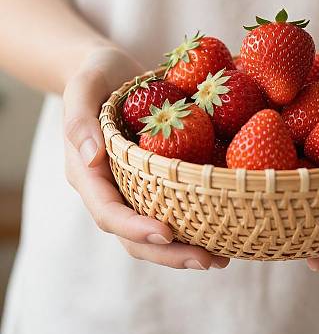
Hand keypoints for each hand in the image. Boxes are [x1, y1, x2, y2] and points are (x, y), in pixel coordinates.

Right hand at [63, 45, 228, 269]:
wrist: (109, 72)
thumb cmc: (95, 75)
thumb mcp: (83, 87)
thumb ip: (81, 121)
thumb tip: (91, 159)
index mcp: (88, 174)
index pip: (108, 211)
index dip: (134, 227)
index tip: (167, 233)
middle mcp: (111, 188)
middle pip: (134, 234)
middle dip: (169, 253)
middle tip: (209, 260)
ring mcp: (132, 187)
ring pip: (154, 229)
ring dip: (185, 248)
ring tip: (222, 258)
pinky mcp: (154, 179)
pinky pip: (171, 207)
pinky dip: (193, 222)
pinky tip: (222, 227)